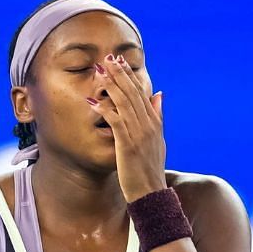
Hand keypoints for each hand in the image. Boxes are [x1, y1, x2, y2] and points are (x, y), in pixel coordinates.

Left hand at [88, 54, 165, 201]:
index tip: (120, 62)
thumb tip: (159, 95)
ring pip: (124, 104)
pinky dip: (105, 110)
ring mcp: (139, 135)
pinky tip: (94, 101)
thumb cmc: (149, 170)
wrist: (151, 193)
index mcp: (154, 123)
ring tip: (99, 71)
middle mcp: (148, 126)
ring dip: (111, 86)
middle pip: (133, 94)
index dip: (130, 76)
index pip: (142, 94)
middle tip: (108, 58)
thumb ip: (157, 116)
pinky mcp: (128, 144)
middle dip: (120, 75)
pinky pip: (115, 122)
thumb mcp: (158, 140)